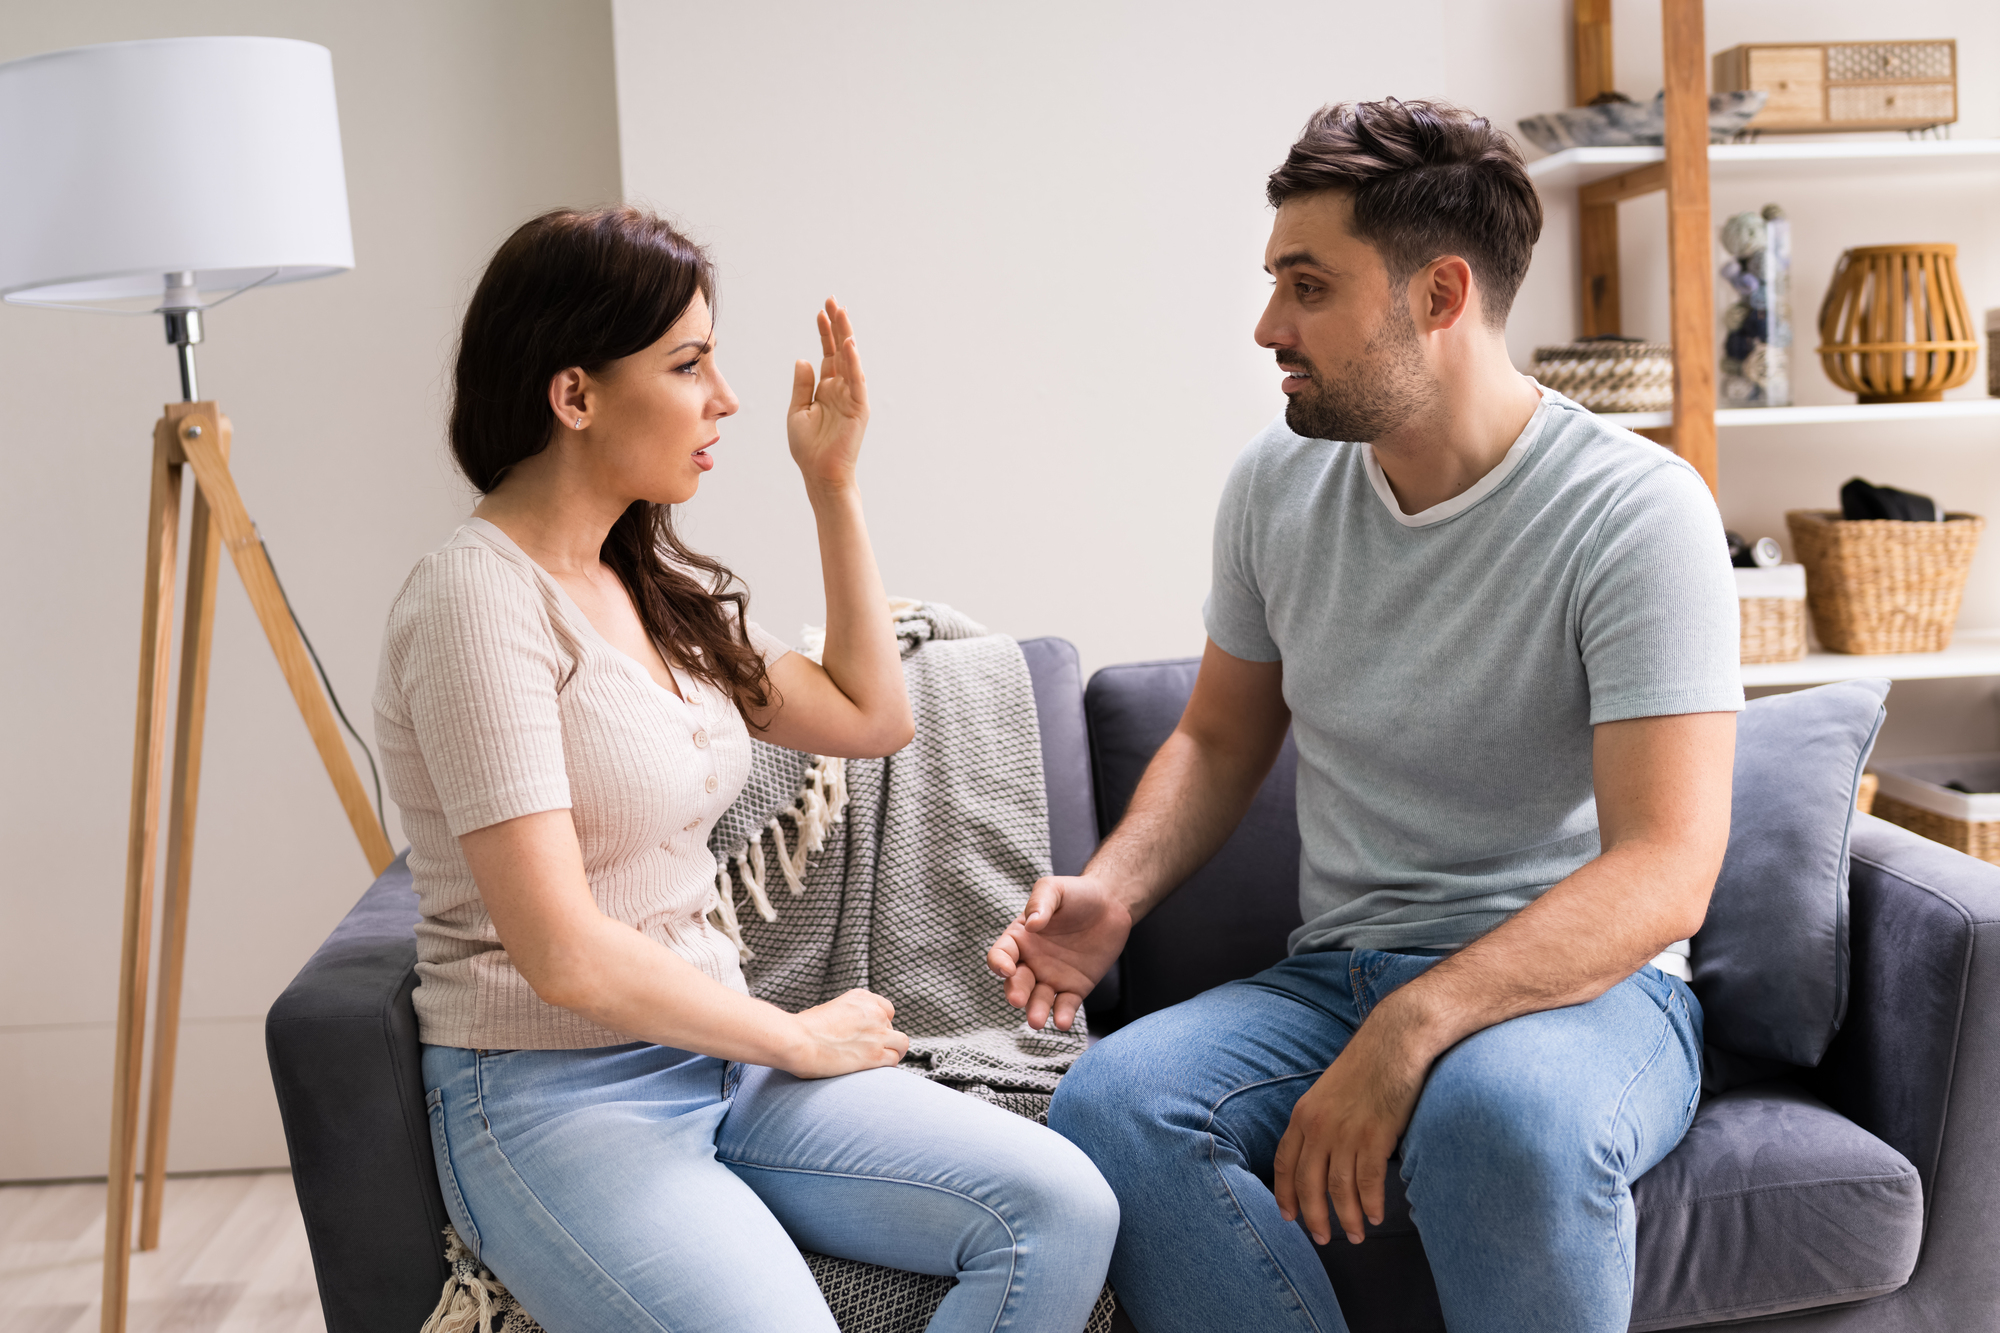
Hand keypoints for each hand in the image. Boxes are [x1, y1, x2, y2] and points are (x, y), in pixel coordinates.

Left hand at [786, 298, 868, 491]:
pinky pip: (857, 381)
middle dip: (837, 325)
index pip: (827, 353)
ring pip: (850, 361)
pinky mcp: (859, 408)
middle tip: (833, 301)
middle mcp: (841, 389)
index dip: (825, 332)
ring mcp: (852, 397)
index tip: (821, 311)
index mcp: (826, 388)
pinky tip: (849, 345)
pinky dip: (854, 363)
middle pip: (840, 350)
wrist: (820, 474)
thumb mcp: (797, 411)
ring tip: (842, 314)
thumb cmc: (809, 448)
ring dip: (846, 337)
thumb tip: (803, 359)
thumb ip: (802, 385)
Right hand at [786, 988, 907, 1078]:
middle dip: (884, 1039)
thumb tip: (851, 1030)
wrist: (797, 1040)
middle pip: (892, 1027)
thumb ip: (847, 1016)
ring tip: (880, 1060)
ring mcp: (877, 1033)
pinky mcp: (875, 1054)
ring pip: (901, 1043)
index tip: (872, 1034)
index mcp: (861, 997)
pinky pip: (894, 1060)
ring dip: (893, 1052)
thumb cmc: (803, 1029)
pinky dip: (887, 1066)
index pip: (887, 1009)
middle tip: (868, 1051)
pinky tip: (874, 1069)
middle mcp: (874, 1011)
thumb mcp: (830, 1009)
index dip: (881, 1024)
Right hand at [986, 875, 1132, 1031]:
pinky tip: (1062, 1022)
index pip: (1000, 955)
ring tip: (1037, 1021)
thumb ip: (1040, 902)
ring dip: (1035, 1011)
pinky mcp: (1075, 988)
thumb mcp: (1054, 889)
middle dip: (1015, 992)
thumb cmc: (1077, 894)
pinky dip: (1062, 1015)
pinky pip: (1065, 1005)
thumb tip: (1031, 924)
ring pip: (1038, 1000)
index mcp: (1020, 938)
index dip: (999, 963)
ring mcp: (1052, 977)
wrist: (1111, 904)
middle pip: (1016, 983)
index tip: (1007, 969)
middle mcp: (1031, 962)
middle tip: (1018, 1000)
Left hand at [1272, 1013, 1428, 1246]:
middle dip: (1314, 1216)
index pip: (1284, 1163)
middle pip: (1308, 1183)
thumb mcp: (1330, 1091)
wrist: (1396, 1040)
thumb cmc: (1369, 1065)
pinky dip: (1370, 1204)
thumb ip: (1321, 1122)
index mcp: (1303, 1114)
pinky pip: (1368, 1182)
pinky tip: (1374, 1217)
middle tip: (1322, 1238)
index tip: (1289, 1216)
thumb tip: (1323, 1155)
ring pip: (1338, 1188)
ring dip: (1346, 1218)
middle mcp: (1318, 1125)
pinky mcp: (1375, 1135)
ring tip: (1355, 1235)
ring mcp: (1346, 1131)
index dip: (1285, 1194)